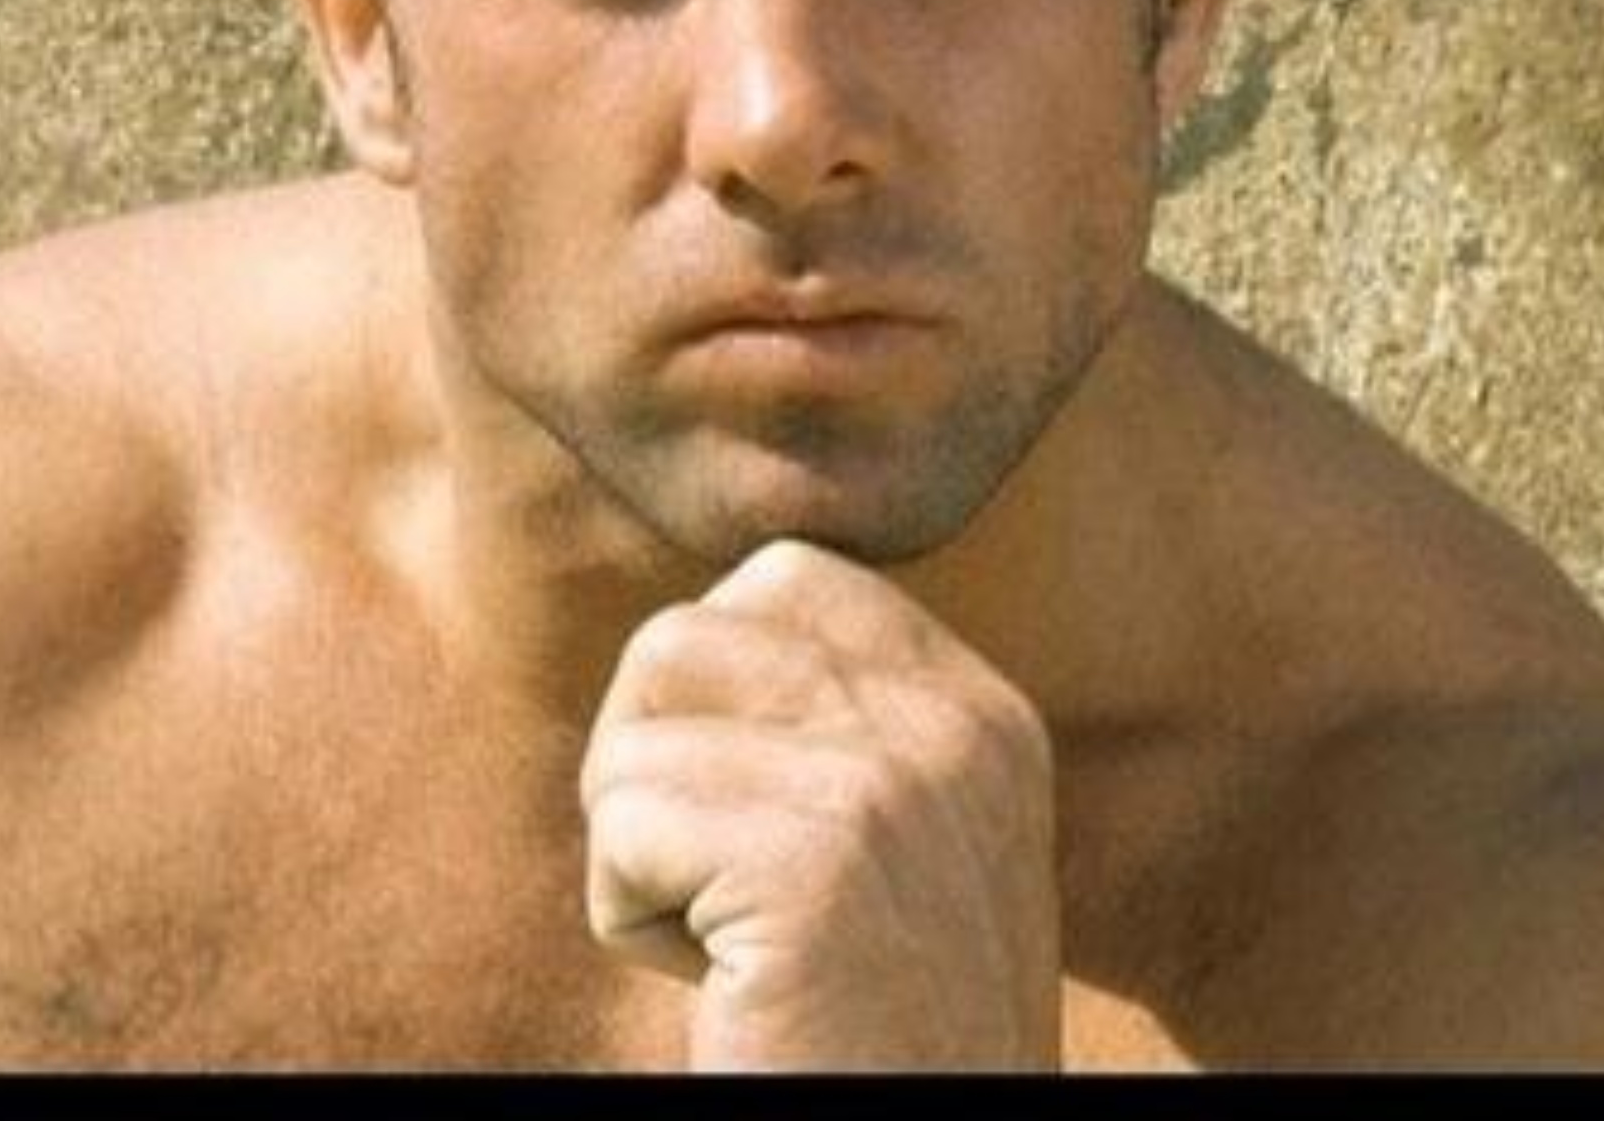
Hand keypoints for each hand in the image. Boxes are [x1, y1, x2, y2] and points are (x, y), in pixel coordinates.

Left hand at [579, 538, 1060, 1068]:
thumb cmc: (876, 1026)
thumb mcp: (906, 844)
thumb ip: (841, 723)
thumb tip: (699, 627)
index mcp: (979, 712)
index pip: (788, 578)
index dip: (713, 679)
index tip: (740, 807)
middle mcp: (949, 727)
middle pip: (688, 633)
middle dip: (649, 752)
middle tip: (704, 870)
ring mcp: (892, 785)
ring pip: (639, 724)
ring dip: (638, 841)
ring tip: (724, 936)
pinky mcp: (815, 863)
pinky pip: (624, 823)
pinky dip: (628, 916)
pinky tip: (720, 988)